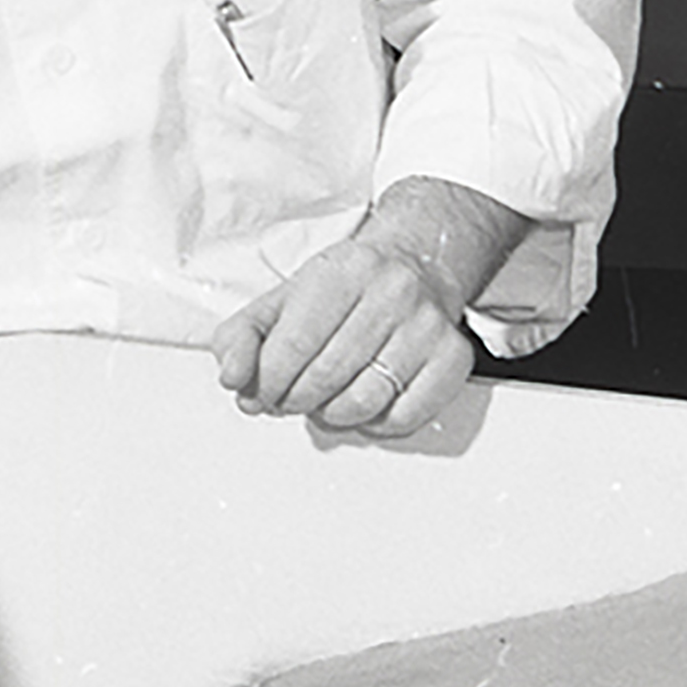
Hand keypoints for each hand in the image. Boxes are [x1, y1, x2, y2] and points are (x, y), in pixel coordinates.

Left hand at [214, 230, 481, 436]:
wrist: (417, 262)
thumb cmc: (346, 287)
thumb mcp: (284, 297)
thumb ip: (243, 335)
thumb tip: (233, 376)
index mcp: (344, 271)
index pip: (294, 344)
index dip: (268, 381)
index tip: (259, 392)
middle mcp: (391, 293)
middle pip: (326, 376)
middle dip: (294, 400)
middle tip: (286, 399)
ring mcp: (426, 327)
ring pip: (365, 402)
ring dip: (331, 415)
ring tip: (321, 402)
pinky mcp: (453, 358)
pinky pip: (405, 416)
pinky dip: (374, 424)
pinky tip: (362, 404)